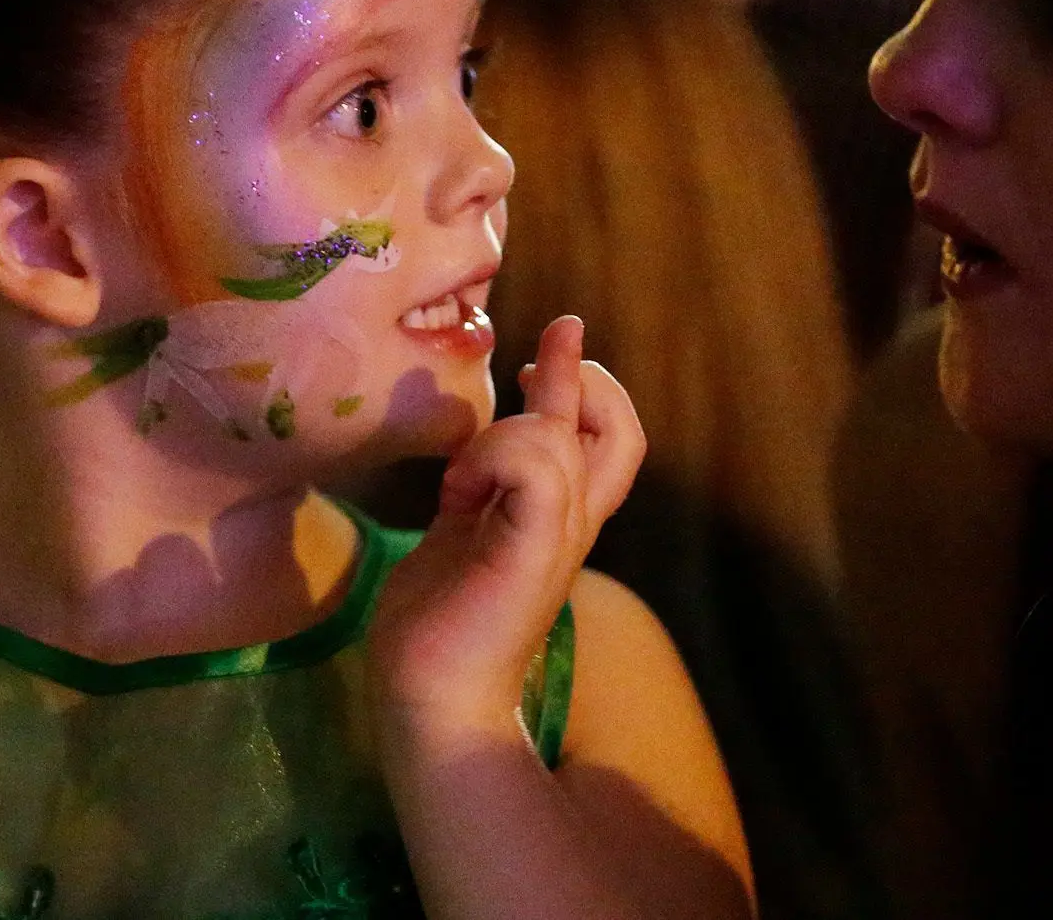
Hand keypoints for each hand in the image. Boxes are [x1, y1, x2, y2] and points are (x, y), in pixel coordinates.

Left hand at [368, 316, 644, 746]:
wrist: (432, 698)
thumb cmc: (437, 624)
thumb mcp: (463, 531)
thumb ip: (481, 488)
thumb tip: (474, 447)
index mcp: (559, 521)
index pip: (605, 440)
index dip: (585, 387)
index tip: (539, 358)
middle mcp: (574, 525)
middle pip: (621, 433)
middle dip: (581, 379)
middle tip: (546, 354)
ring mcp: (560, 539)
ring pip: (558, 436)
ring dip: (499, 435)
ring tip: (457, 482)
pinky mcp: (533, 551)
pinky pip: (537, 466)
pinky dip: (495, 457)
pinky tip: (459, 494)